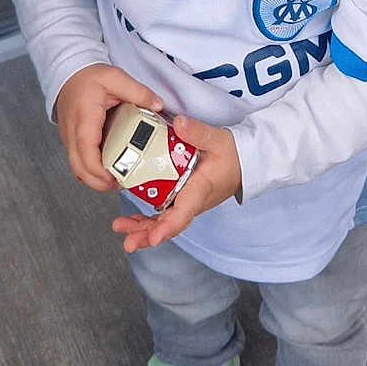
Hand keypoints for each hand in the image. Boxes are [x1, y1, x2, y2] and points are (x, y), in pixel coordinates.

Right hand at [55, 65, 162, 191]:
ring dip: (95, 180)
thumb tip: (157, 105)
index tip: (116, 177)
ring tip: (118, 180)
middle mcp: (73, 133)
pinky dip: (91, 172)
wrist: (68, 74)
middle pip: (79, 169)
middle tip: (121, 185)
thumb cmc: (87, 77)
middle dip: (99, 183)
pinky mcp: (72, 142)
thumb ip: (138, 91)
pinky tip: (108, 171)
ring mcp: (70, 139)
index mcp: (84, 118)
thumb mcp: (115, 77)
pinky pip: (79, 163)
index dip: (99, 170)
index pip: (86, 152)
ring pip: (77, 169)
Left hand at [112, 113, 241, 253]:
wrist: (245, 163)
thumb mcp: (218, 140)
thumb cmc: (233, 155)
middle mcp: (193, 201)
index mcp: (201, 190)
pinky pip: (165, 215)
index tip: (154, 237)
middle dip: (147, 234)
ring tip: (121, 228)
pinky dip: (148, 221)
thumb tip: (179, 124)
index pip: (184, 213)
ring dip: (143, 229)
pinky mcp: (183, 199)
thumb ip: (198, 133)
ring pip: (165, 223)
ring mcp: (187, 202)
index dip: (167, 227)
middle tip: (129, 241)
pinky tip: (132, 221)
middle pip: (170, 225)